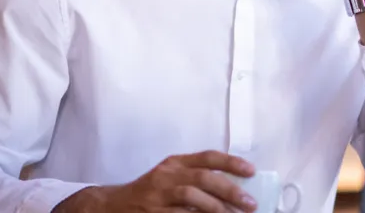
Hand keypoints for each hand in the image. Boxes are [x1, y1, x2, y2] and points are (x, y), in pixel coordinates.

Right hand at [52, 150, 257, 212]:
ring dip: (216, 208)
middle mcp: (166, 177)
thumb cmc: (149, 191)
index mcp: (174, 163)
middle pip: (202, 178)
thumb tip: (235, 187)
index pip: (207, 157)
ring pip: (191, 200)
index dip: (231, 162)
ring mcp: (158, 197)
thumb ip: (196, 177)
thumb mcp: (170, 176)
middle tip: (249, 203)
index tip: (251, 171)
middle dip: (229, 190)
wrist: (112, 205)